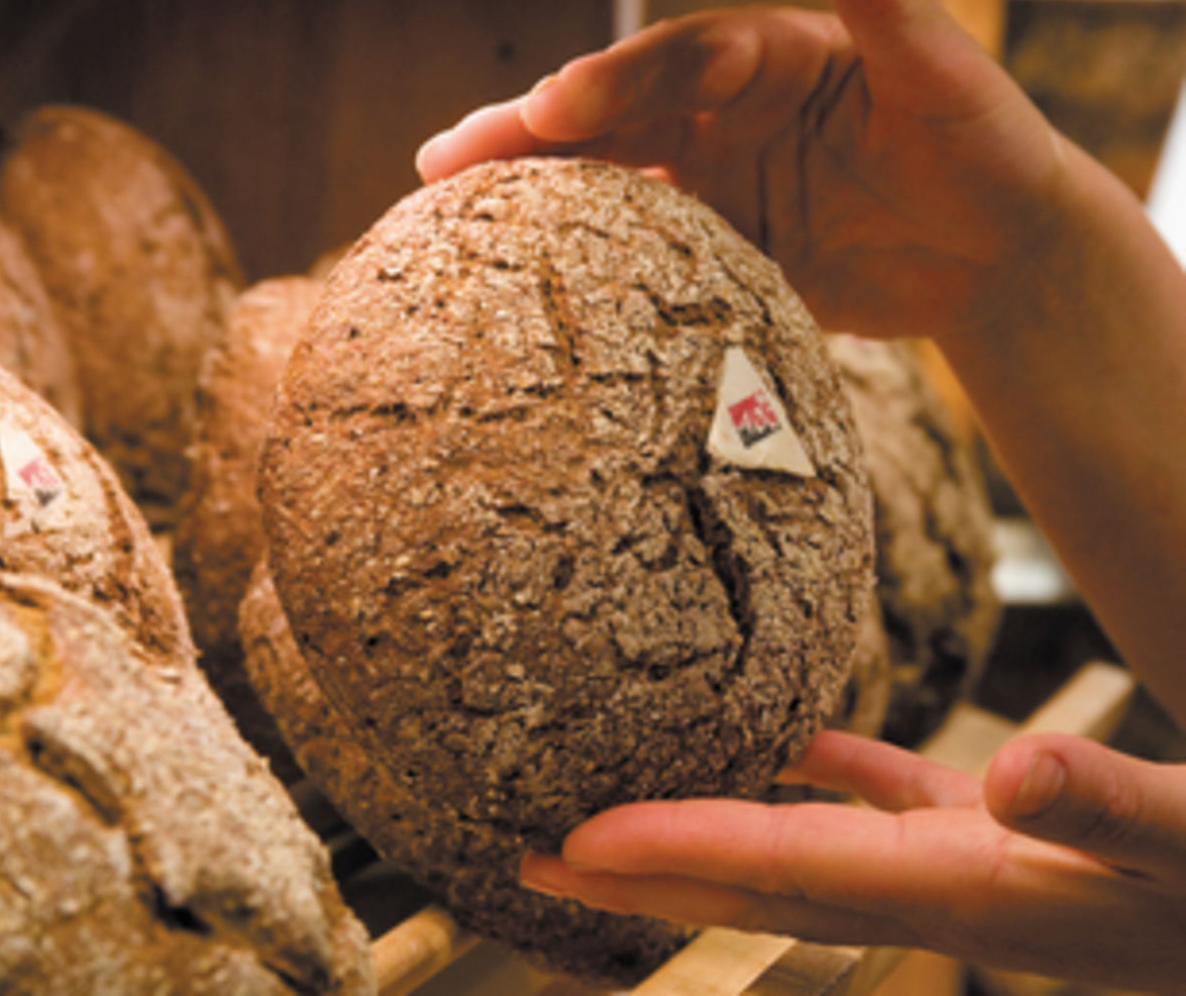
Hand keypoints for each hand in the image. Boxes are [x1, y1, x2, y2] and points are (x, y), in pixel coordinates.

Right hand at [415, 0, 1076, 340]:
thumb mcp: (943, 74)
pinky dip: (582, 254)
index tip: (554, 106)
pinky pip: (638, 247)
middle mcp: (730, 111)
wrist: (1001, 254)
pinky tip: (521, 271)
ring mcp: (717, 180)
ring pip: (608, 177)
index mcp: (774, 56)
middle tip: (446, 161)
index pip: (678, 60)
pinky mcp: (720, 246)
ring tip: (448, 211)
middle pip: (614, 115)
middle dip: (529, 132)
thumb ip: (888, 2)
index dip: (614, 81)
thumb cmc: (988, 148)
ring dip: (534, 190)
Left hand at [519, 729, 1185, 991]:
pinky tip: (786, 738)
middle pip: (751, 887)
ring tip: (609, 820)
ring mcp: (957, 870)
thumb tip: (1017, 771)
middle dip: (636, 881)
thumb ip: (1107, 805)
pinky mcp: (992, 838)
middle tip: (527, 863)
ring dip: (700, 833)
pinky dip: (821, 774)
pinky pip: (877, 804)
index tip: (571, 845)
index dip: (673, 854)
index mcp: (960, 894)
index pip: (781, 870)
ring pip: (796, 849)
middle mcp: (935, 894)